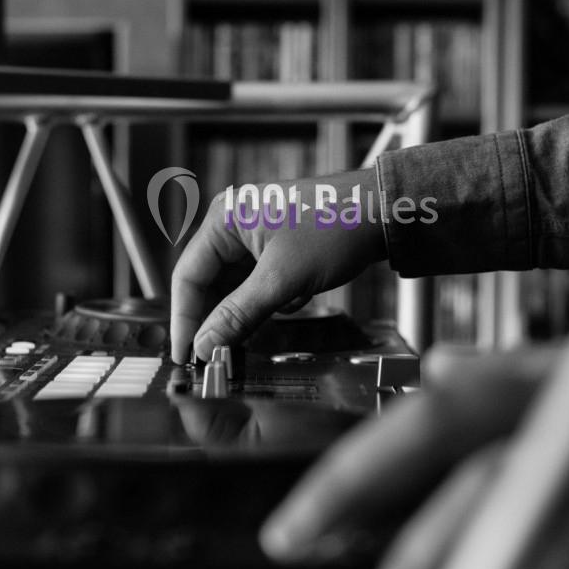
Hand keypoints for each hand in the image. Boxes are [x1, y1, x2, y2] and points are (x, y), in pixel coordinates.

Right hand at [170, 167, 387, 363]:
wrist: (384, 211)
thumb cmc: (336, 226)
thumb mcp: (281, 279)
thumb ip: (238, 315)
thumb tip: (205, 345)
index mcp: (224, 219)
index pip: (188, 277)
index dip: (184, 321)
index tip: (186, 356)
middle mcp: (234, 224)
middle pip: (209, 283)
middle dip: (218, 318)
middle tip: (217, 355)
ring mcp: (256, 236)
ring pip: (235, 287)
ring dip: (248, 311)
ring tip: (262, 326)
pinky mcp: (277, 248)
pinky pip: (258, 284)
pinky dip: (272, 300)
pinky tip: (295, 298)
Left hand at [262, 337, 568, 568]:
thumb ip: (520, 381)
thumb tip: (437, 376)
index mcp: (557, 373)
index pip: (436, 404)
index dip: (361, 460)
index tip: (302, 517)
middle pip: (445, 433)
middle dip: (357, 493)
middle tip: (295, 542)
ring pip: (500, 496)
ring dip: (430, 565)